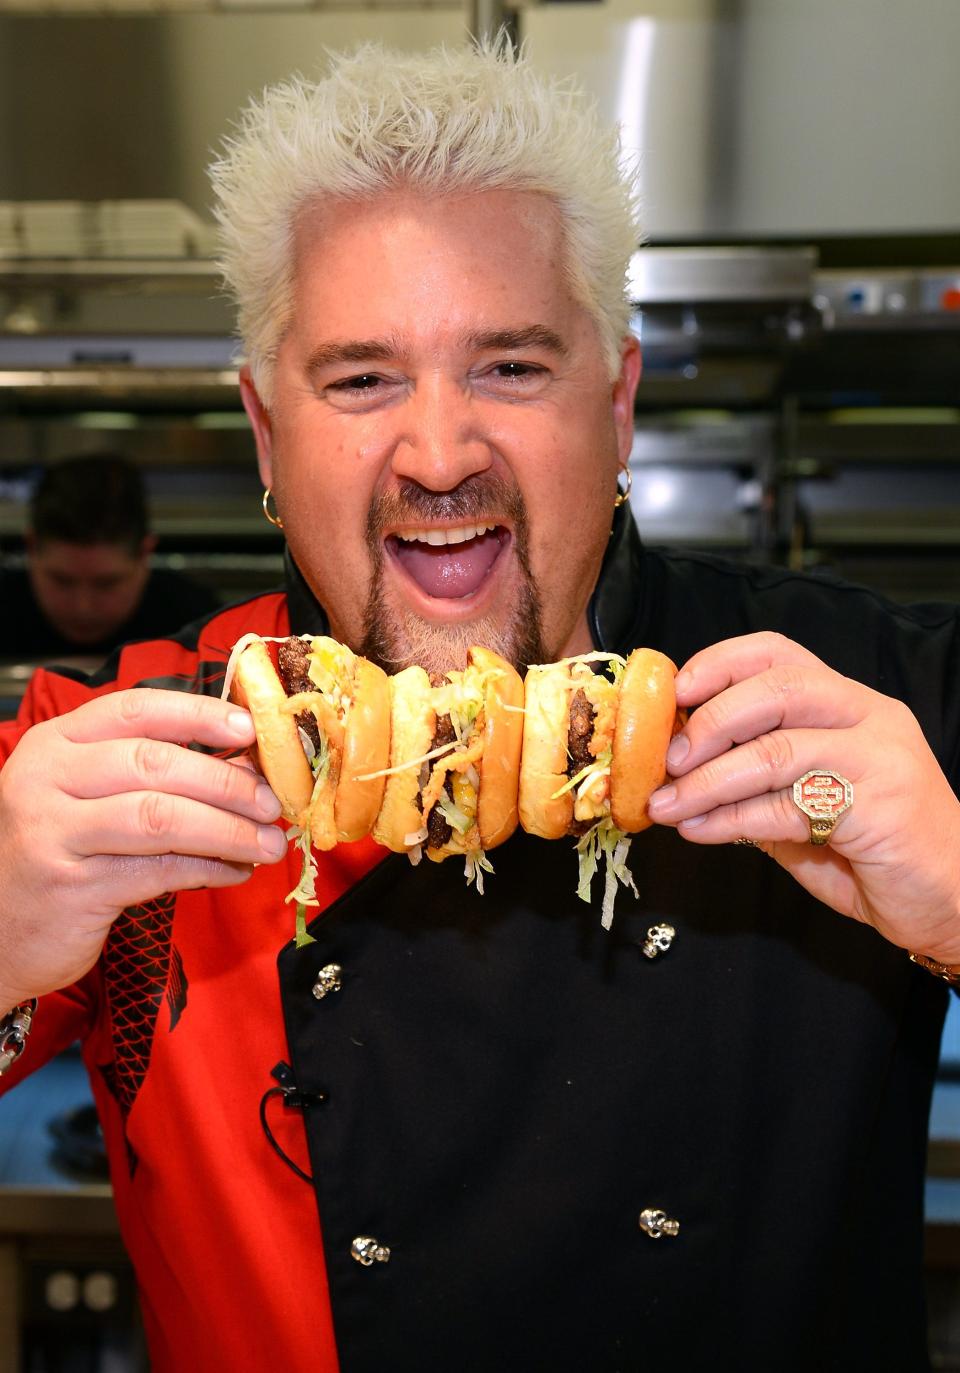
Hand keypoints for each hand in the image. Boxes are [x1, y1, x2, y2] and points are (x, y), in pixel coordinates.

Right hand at [0, 689, 284, 1007]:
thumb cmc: (57, 853)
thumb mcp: (87, 796)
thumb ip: (151, 772)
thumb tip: (245, 764)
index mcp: (55, 744)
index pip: (136, 710)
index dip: (198, 715)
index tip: (248, 728)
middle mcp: (47, 780)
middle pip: (156, 764)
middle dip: (227, 782)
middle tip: (271, 802)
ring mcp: (54, 834)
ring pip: (162, 818)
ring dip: (228, 830)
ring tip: (266, 842)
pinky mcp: (73, 888)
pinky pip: (159, 871)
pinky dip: (209, 869)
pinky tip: (235, 870)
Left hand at [646, 632, 959, 963]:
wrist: (951, 899)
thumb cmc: (874, 850)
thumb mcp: (805, 801)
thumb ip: (756, 777)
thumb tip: (680, 767)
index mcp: (850, 703)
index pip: (780, 654)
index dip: (722, 664)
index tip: (677, 692)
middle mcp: (870, 718)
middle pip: (778, 689)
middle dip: (712, 722)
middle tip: (671, 761)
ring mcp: (881, 758)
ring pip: (777, 750)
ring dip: (709, 781)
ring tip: (668, 806)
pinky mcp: (882, 808)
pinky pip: (789, 807)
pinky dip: (733, 819)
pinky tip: (701, 830)